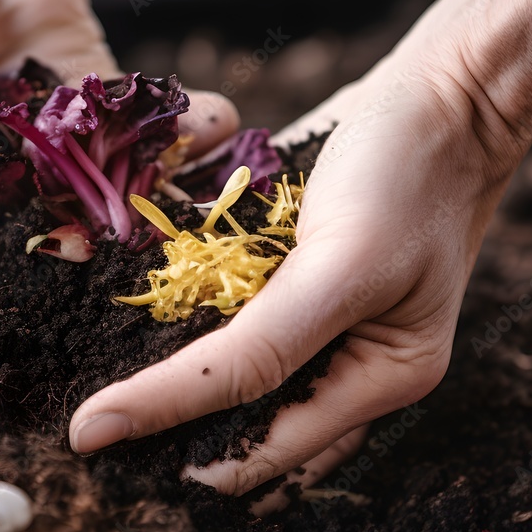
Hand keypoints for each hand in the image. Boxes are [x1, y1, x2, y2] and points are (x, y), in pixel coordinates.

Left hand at [69, 56, 517, 494]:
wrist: (442, 90)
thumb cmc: (408, 177)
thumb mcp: (337, 273)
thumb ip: (258, 351)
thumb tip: (153, 413)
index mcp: (375, 382)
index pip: (260, 442)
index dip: (175, 442)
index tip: (91, 434)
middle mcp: (342, 362)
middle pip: (242, 419)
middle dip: (169, 419)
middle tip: (88, 417)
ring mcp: (314, 318)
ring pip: (226, 369)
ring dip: (167, 370)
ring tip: (95, 377)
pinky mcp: (286, 274)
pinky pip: (226, 310)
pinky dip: (181, 309)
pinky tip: (130, 307)